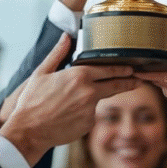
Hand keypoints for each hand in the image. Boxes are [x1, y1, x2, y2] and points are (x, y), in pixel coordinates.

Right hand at [0, 35, 138, 164]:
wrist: (29, 130)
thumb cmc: (31, 101)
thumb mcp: (41, 73)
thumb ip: (57, 54)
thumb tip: (65, 37)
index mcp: (79, 75)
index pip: (108, 69)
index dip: (122, 69)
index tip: (131, 68)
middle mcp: (89, 91)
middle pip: (115, 85)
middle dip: (127, 82)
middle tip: (137, 80)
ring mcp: (90, 109)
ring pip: (99, 101)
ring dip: (94, 99)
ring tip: (76, 102)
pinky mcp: (89, 124)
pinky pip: (90, 115)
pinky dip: (83, 113)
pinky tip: (67, 115)